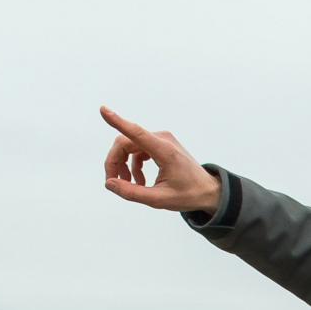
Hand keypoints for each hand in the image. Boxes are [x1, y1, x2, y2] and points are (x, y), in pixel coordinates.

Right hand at [100, 106, 224, 211]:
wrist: (208, 191)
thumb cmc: (187, 195)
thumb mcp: (159, 200)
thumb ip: (132, 193)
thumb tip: (109, 183)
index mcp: (164, 151)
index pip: (136, 133)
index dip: (117, 121)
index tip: (103, 109)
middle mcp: (162, 139)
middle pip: (125, 143)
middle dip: (115, 162)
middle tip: (114, 183)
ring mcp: (162, 139)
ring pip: (129, 146)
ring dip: (124, 165)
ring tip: (131, 185)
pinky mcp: (161, 143)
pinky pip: (138, 149)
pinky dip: (133, 164)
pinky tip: (139, 180)